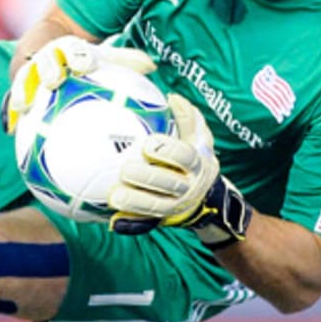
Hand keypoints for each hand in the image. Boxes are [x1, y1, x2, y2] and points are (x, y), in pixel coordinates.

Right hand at [3, 36, 155, 134]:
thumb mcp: (101, 56)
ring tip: (22, 106)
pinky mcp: (17, 88)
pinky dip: (10, 114)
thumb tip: (150, 65)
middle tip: (53, 80)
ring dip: (22, 90)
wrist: (44, 44)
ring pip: (23, 79)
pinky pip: (12, 101)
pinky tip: (10, 130)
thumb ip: (124, 60)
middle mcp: (45, 59)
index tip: (84, 65)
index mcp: (66, 49)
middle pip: (45, 61)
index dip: (78, 57)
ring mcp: (28, 72)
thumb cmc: (82, 58)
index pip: (72, 50)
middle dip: (48, 68)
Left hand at [108, 93, 251, 247]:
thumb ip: (189, 119)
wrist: (207, 199)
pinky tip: (113, 221)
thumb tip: (173, 97)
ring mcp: (176, 206)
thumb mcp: (200, 140)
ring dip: (136, 202)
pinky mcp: (164, 220)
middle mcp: (188, 186)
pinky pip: (147, 223)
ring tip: (115, 196)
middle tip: (126, 170)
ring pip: (156, 206)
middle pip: (170, 183)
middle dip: (148, 177)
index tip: (149, 144)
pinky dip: (131, 224)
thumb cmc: (195, 158)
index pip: (185, 156)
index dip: (169, 150)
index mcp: (197, 164)